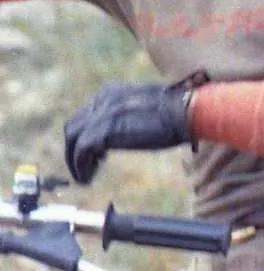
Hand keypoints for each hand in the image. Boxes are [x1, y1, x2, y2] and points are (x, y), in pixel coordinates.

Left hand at [64, 81, 194, 184]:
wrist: (185, 111)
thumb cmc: (178, 111)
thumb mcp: (147, 108)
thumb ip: (131, 115)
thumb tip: (130, 129)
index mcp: (112, 92)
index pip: (86, 115)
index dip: (86, 136)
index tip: (97, 154)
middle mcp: (102, 99)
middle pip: (73, 127)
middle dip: (74, 149)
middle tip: (86, 167)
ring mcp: (102, 114)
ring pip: (72, 140)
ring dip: (74, 161)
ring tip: (84, 177)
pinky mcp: (104, 131)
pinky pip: (80, 152)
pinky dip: (80, 168)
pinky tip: (88, 179)